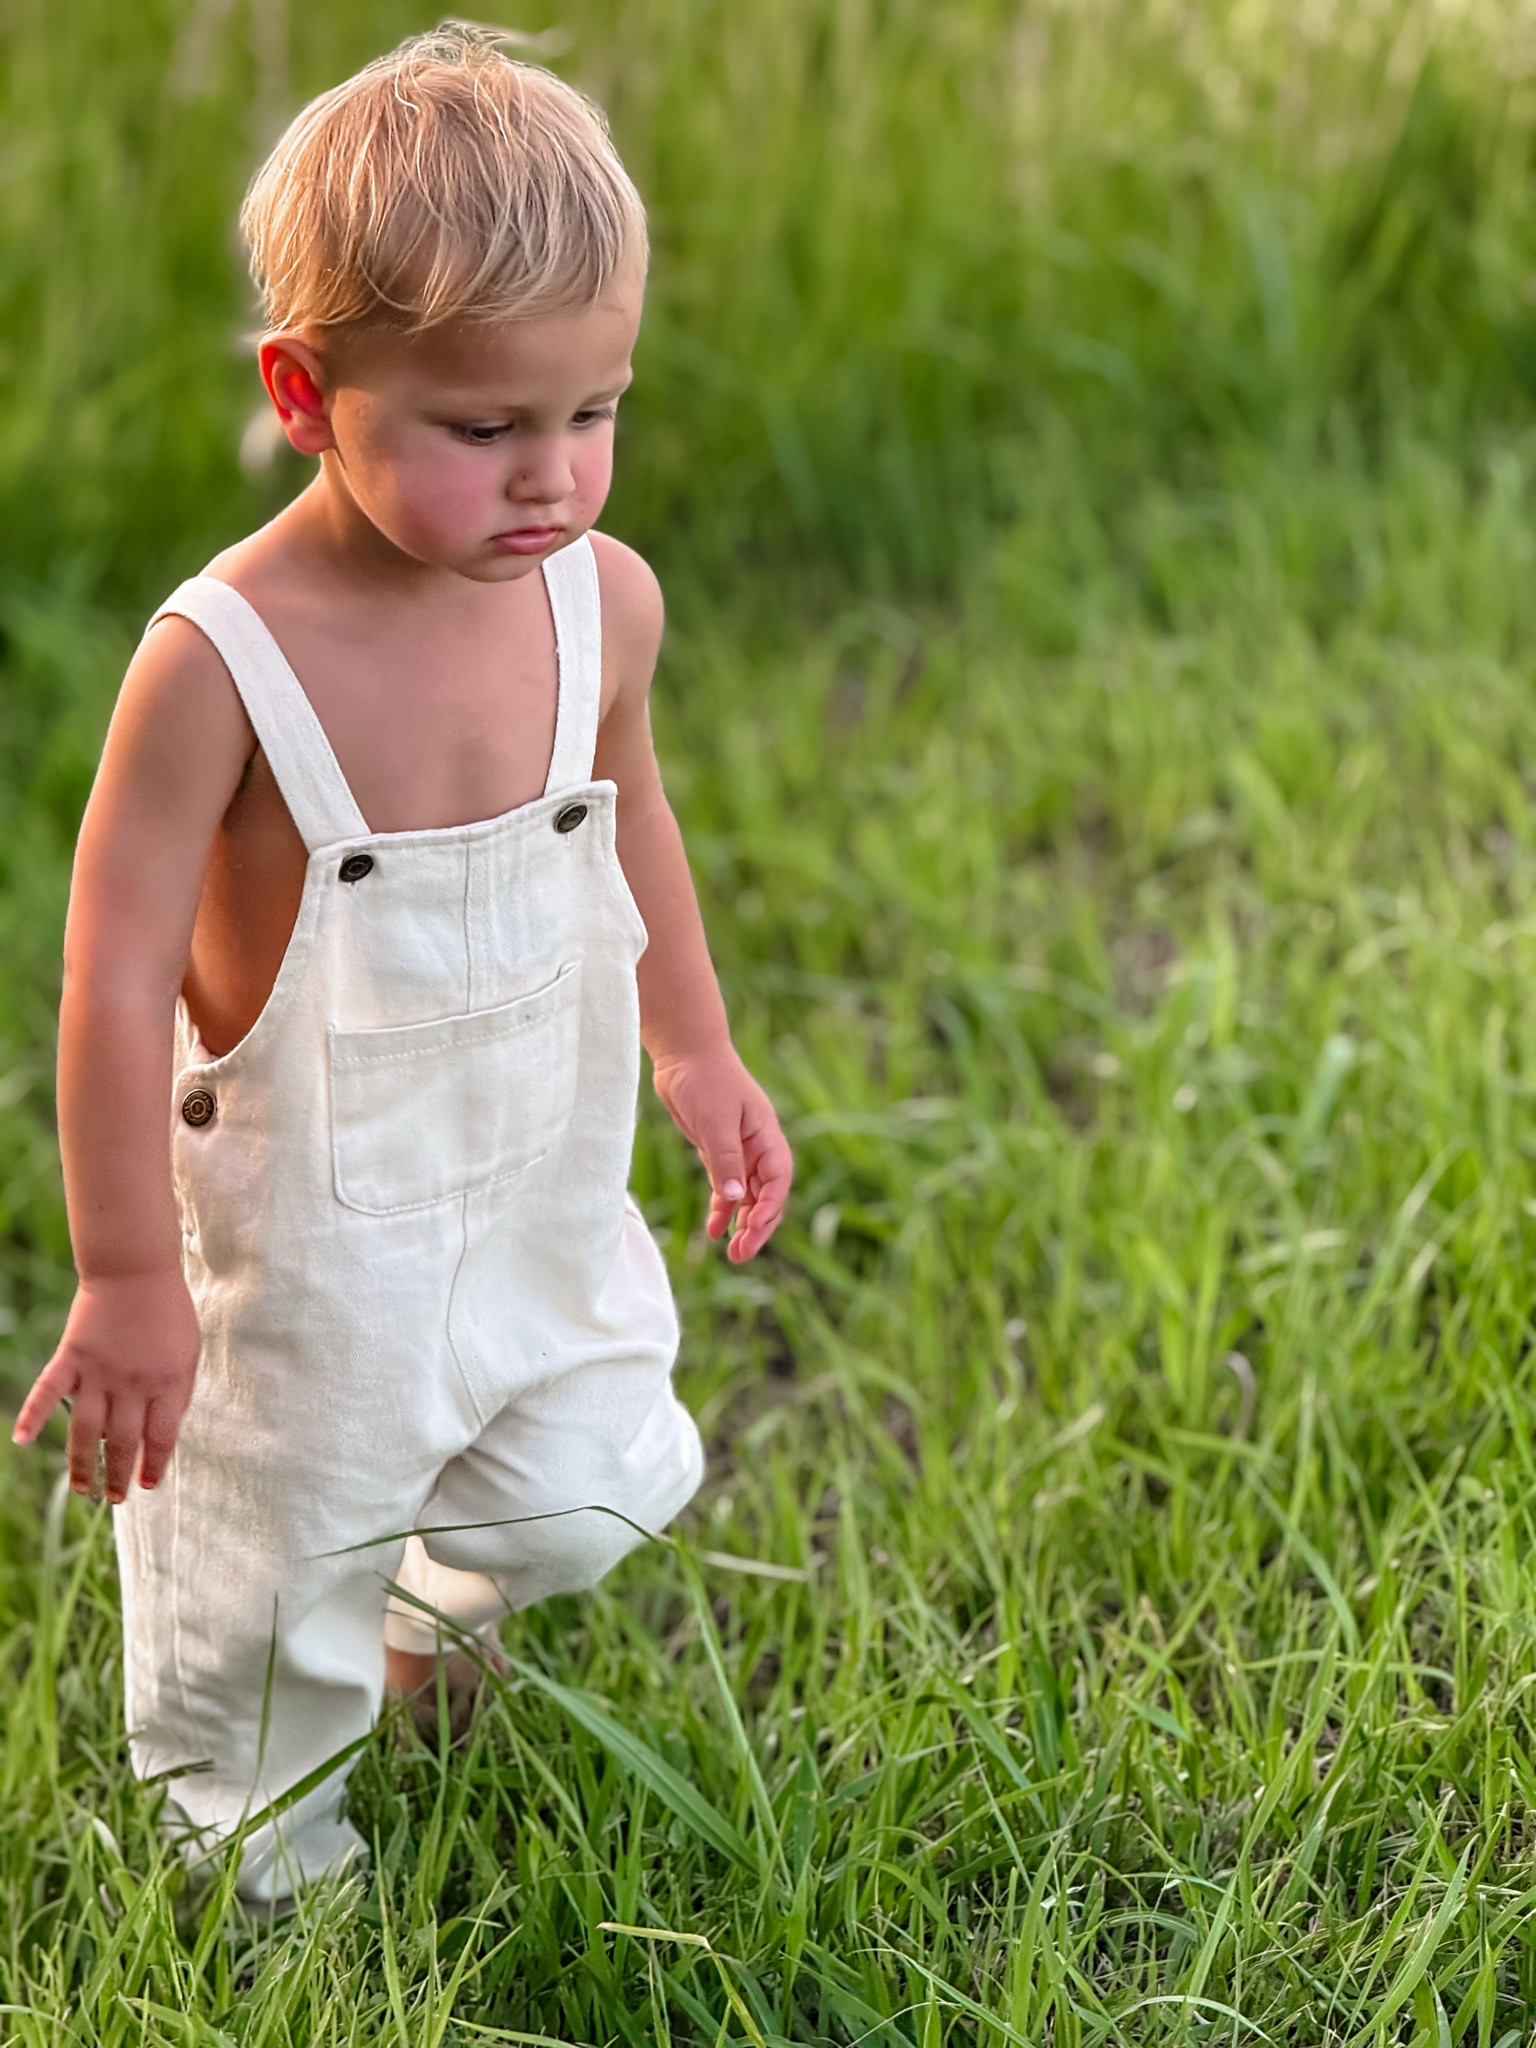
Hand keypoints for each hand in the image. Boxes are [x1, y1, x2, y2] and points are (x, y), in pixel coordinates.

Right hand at [12, 1270, 200, 1500]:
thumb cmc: (168, 1311)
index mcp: (167, 1383)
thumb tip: (164, 1431)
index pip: (160, 1438)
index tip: (147, 1486)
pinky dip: (31, 1416)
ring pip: (86, 1431)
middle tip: (113, 1499)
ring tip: (83, 1490)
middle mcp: (133, 1384)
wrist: (136, 1270)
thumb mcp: (189, 1353)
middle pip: (123, 1442)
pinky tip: (20, 1441)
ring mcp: (99, 1372)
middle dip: (118, 1476)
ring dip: (83, 1464)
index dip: (154, 1466)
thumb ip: (177, 1392)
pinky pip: (47, 1392)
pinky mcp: (71, 1358)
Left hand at [652, 1046, 791, 1260]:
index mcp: (766, 1135)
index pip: (778, 1180)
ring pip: (746, 1196)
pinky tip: (714, 1231)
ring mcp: (738, 1150)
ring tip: (733, 1253)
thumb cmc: (705, 1079)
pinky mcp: (717, 1151)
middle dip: (759, 1226)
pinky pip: (724, 1187)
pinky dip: (722, 1209)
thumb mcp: (716, 1121)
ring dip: (742, 1223)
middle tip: (742, 1254)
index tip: (753, 1228)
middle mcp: (757, 1147)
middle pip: (766, 1195)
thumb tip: (734, 1200)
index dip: (770, 1207)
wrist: (683, 1052)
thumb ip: (725, 1160)